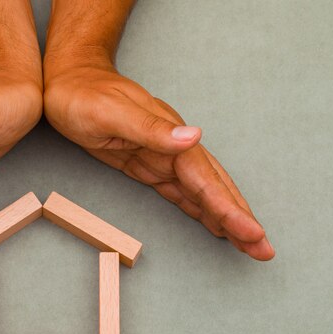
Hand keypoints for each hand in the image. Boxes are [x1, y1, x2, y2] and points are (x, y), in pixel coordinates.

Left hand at [43, 66, 273, 260]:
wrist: (69, 83)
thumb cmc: (84, 96)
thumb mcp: (111, 112)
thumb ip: (151, 128)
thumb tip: (194, 136)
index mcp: (169, 137)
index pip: (207, 179)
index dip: (229, 208)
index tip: (253, 232)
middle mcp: (173, 148)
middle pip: (214, 188)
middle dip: (239, 219)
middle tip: (263, 250)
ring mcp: (162, 158)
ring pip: (201, 194)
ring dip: (225, 219)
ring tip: (249, 245)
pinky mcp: (148, 166)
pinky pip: (181, 193)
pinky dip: (200, 210)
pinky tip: (214, 223)